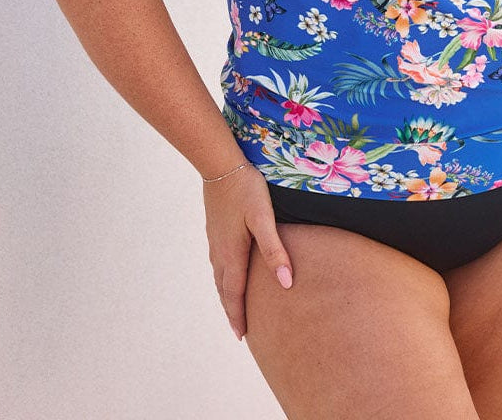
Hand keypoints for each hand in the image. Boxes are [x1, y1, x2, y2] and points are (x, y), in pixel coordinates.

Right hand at [203, 162, 293, 340]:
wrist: (220, 166)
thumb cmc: (246, 190)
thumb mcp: (264, 219)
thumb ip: (274, 250)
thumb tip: (286, 283)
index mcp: (233, 253)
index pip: (235, 293)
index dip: (238, 315)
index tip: (242, 336)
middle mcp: (220, 252)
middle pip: (224, 289)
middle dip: (231, 310)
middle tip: (238, 331)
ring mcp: (215, 240)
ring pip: (219, 276)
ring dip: (226, 295)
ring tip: (233, 307)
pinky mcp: (214, 230)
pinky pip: (217, 263)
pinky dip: (222, 278)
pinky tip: (227, 273)